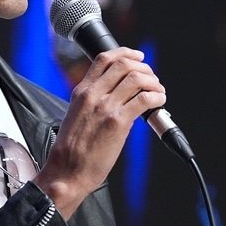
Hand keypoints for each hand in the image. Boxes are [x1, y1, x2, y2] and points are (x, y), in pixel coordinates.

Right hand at [34, 47, 165, 218]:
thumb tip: (117, 95)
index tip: (138, 57)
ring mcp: (105, 107)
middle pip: (124, 64)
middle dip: (144, 67)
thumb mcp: (75, 114)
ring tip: (158, 91)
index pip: (104, 58)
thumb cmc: (71, 150)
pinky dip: (156, 97)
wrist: (67, 172)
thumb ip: (92, 101)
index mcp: (81, 91)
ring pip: (136, 78)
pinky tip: (159, 102)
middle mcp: (93, 95)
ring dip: (153, 82)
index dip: (126, 53)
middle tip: (152, 78)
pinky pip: (144, 99)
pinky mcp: (118, 122)